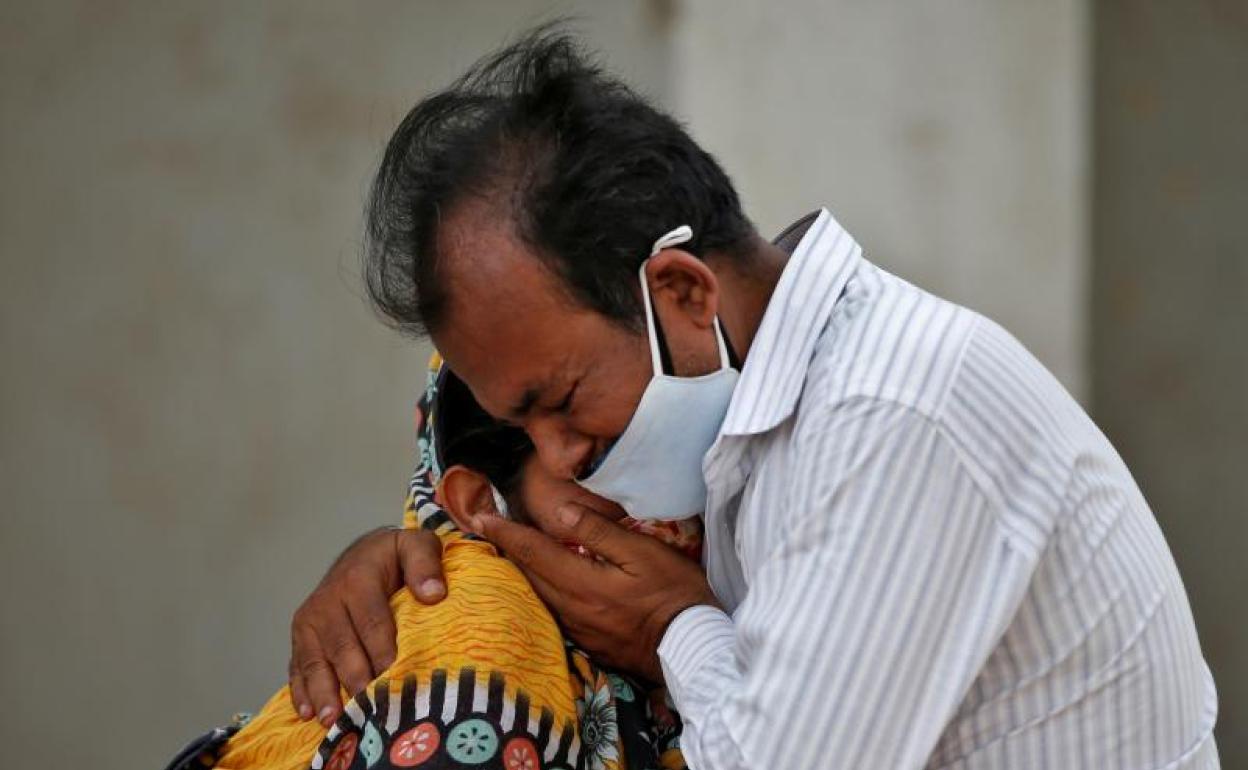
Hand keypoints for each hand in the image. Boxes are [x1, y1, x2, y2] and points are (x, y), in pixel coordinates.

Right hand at [288, 526, 445, 725]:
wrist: (361, 553)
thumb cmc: (394, 557)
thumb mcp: (416, 545)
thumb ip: (426, 563)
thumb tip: (435, 594)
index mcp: (358, 579)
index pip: (373, 623)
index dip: (384, 652)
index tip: (396, 678)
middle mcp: (328, 601)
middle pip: (343, 648)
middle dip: (356, 680)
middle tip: (370, 711)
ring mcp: (310, 621)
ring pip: (316, 661)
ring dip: (324, 692)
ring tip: (334, 720)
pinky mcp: (301, 636)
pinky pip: (297, 666)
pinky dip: (301, 690)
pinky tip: (308, 714)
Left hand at [471, 502, 717, 681]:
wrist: (691, 646)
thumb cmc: (674, 592)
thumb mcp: (642, 552)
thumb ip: (598, 532)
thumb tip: (560, 511)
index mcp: (581, 583)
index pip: (533, 552)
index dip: (505, 532)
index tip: (479, 516)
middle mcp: (572, 609)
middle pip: (528, 575)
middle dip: (506, 551)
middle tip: (487, 530)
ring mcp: (579, 630)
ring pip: (538, 596)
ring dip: (521, 573)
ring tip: (509, 554)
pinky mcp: (589, 642)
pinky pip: (553, 612)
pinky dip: (540, 593)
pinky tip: (543, 585)